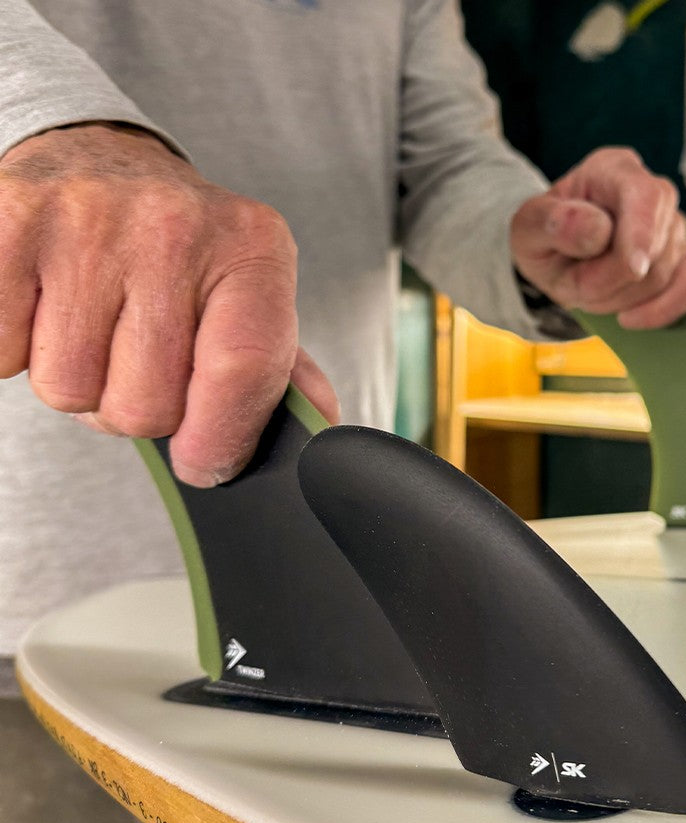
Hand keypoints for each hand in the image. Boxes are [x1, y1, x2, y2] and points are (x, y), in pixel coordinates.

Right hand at [0, 122, 338, 486]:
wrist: (95, 159)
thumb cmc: (180, 252)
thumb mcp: (248, 293)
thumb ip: (280, 367)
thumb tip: (316, 425)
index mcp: (252, 248)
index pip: (242, 371)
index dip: (219, 438)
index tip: (202, 461)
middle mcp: (174, 225)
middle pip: (147, 404)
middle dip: (139, 406)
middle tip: (137, 357)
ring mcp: (85, 220)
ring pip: (71, 391)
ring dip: (80, 383)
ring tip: (94, 329)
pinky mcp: (7, 224)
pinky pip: (3, 359)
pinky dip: (16, 354)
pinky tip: (45, 310)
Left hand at [509, 147, 685, 328]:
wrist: (559, 257)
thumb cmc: (547, 237)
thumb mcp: (528, 228)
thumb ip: (550, 221)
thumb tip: (597, 228)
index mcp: (613, 170)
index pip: (645, 196)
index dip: (641, 233)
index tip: (633, 268)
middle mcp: (653, 192)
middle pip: (653, 246)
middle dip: (610, 280)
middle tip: (574, 285)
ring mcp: (674, 227)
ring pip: (664, 274)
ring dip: (620, 298)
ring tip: (590, 290)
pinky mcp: (685, 259)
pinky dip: (664, 310)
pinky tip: (630, 319)